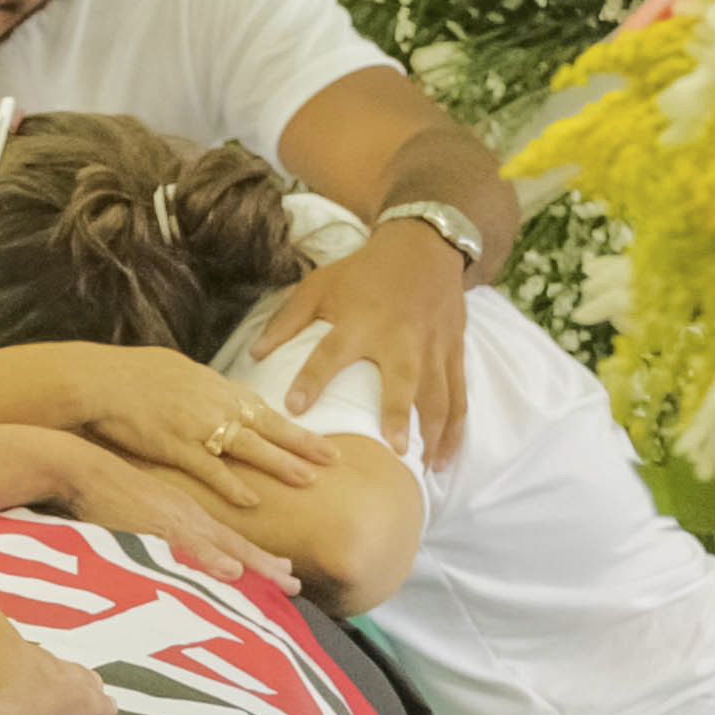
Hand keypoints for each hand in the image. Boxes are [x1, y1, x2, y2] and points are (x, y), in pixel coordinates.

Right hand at [43, 446, 290, 584]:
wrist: (82, 469)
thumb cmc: (108, 493)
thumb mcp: (146, 512)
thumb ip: (164, 532)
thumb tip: (171, 557)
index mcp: (188, 515)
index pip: (230, 540)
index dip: (258, 557)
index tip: (284, 572)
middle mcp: (189, 517)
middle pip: (237, 544)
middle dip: (268, 566)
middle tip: (297, 585)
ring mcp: (176, 520)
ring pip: (223, 545)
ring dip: (254, 564)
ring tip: (283, 581)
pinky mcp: (157, 523)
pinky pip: (190, 544)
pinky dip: (212, 557)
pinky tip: (232, 571)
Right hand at [66, 349, 335, 506]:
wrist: (99, 380)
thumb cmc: (134, 375)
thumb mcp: (180, 374)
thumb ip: (206, 391)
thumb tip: (221, 398)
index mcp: (217, 387)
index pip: (265, 411)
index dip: (295, 429)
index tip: (323, 444)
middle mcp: (214, 404)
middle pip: (268, 426)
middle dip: (303, 444)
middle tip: (334, 460)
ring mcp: (196, 425)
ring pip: (247, 446)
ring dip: (278, 464)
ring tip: (307, 480)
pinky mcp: (174, 446)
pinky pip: (209, 468)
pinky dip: (230, 484)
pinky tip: (252, 499)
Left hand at [258, 223, 477, 465]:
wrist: (425, 245)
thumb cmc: (365, 270)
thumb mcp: (320, 285)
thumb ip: (287, 321)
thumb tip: (254, 355)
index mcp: (361, 321)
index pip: (331, 352)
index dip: (312, 379)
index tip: (293, 408)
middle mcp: (400, 337)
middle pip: (402, 378)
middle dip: (398, 413)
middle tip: (394, 450)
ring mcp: (432, 347)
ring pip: (439, 395)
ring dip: (433, 433)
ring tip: (423, 470)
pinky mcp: (454, 353)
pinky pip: (460, 396)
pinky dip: (456, 429)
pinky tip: (445, 459)